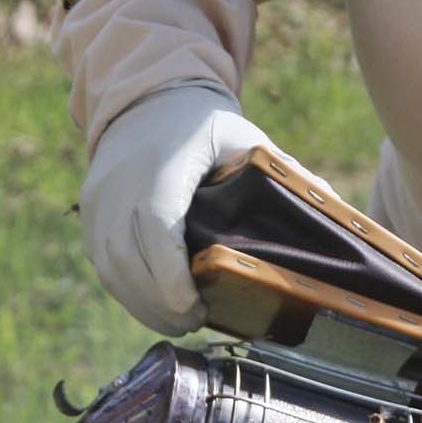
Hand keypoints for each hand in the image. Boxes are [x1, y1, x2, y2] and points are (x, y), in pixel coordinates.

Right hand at [82, 85, 327, 335]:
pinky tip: (153, 304)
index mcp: (163, 167)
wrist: (144, 99)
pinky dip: (126, 290)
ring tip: (176, 321)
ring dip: (141, 304)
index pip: (157, 228)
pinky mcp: (88, 214)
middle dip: (159, 303)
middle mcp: (122, 185)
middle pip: (129, 260)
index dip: (169, 274)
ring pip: (112, 269)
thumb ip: (283, 172)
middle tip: (194, 324)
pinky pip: (102, 263)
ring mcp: (99, 202)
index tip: (191, 306)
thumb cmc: (201, 126)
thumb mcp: (243, 139)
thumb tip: (333, 205)